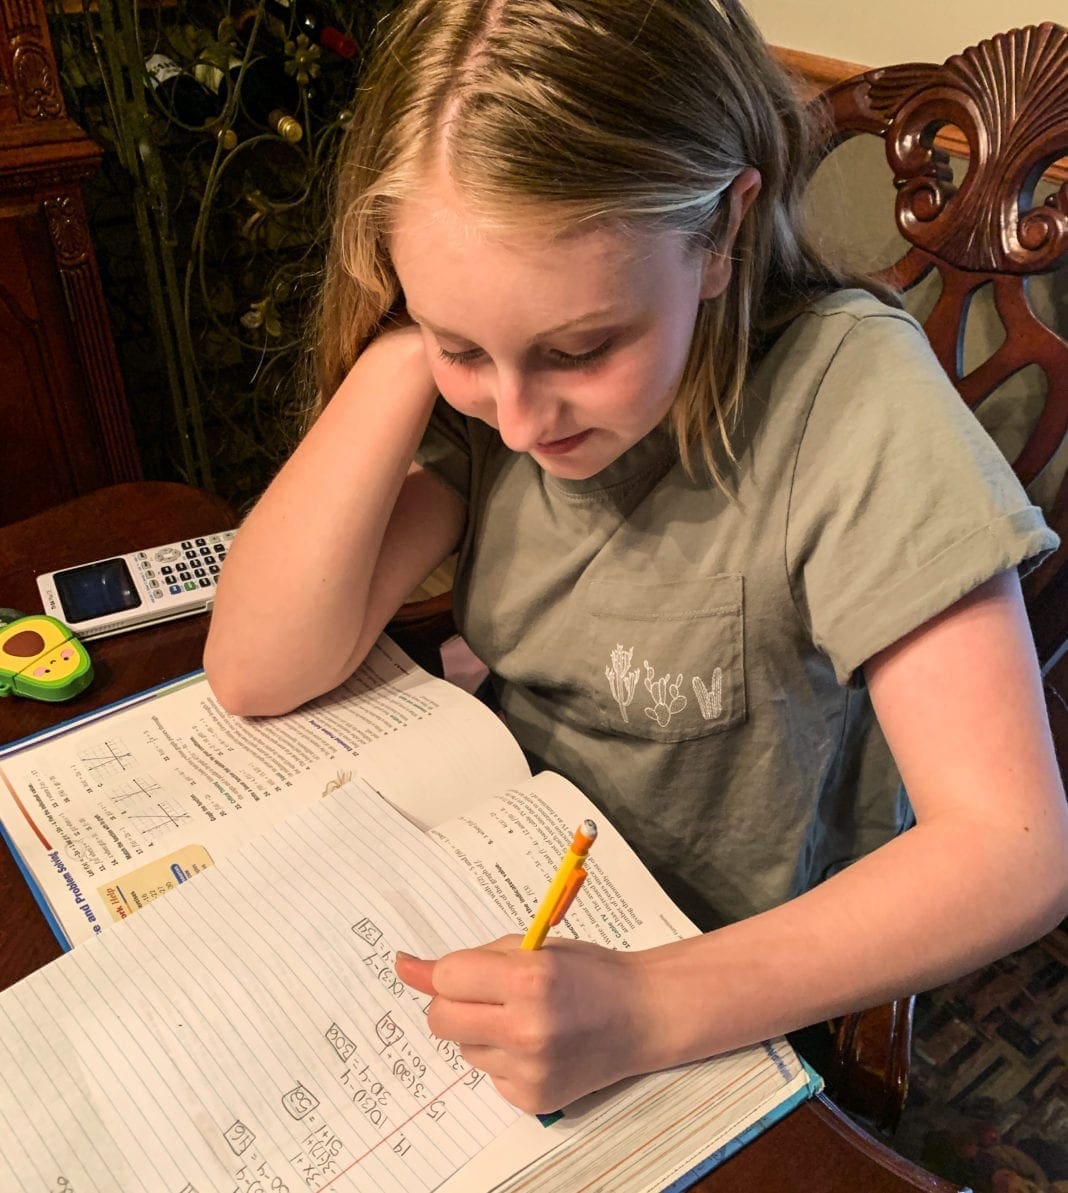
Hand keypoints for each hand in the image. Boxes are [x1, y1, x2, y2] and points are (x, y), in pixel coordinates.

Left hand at [396, 936, 650, 1113]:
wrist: (641, 1015)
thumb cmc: (587, 972)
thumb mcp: (532, 948)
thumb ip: (471, 959)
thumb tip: (404, 966)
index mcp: (528, 978)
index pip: (447, 978)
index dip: (450, 972)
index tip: (466, 972)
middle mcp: (527, 1028)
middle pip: (441, 1020)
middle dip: (453, 1004)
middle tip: (486, 996)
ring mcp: (530, 1069)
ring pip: (463, 1048)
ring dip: (481, 1032)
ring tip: (525, 1019)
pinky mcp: (533, 1099)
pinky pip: (488, 1074)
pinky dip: (503, 1059)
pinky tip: (538, 1046)